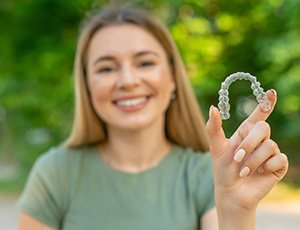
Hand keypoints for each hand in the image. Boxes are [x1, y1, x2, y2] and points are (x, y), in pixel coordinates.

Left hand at [206, 89, 288, 210]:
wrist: (231, 192)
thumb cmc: (223, 170)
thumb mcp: (216, 148)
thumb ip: (213, 128)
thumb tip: (213, 107)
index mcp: (246, 133)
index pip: (258, 115)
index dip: (266, 103)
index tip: (271, 92)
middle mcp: (259, 140)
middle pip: (263, 128)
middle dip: (249, 144)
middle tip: (237, 158)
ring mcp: (270, 152)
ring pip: (270, 145)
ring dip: (253, 160)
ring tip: (243, 171)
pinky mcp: (278, 165)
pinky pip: (279, 158)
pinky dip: (265, 166)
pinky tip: (258, 173)